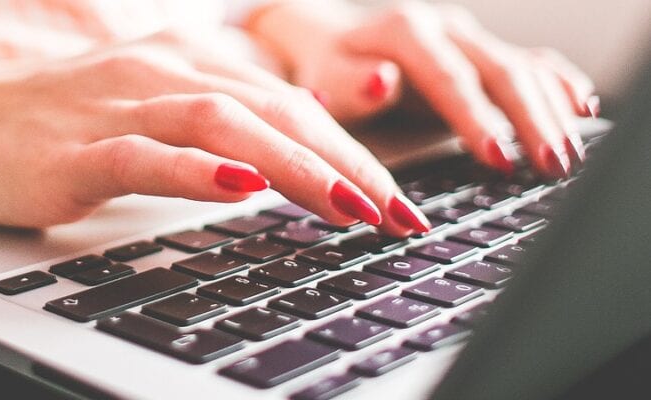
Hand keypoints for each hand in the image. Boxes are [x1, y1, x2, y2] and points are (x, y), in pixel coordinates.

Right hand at [0, 31, 430, 234]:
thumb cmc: (50, 127)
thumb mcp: (143, 116)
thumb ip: (208, 130)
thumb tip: (280, 169)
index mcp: (184, 60)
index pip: (288, 102)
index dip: (353, 150)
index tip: (399, 201)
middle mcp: (160, 69)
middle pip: (274, 107)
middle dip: (347, 163)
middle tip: (398, 215)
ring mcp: (116, 105)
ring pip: (224, 122)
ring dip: (295, 166)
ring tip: (349, 206)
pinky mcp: (75, 148)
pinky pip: (146, 154)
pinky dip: (197, 169)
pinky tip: (239, 186)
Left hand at [249, 0, 595, 178]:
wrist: (328, 39)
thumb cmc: (325, 66)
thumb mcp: (324, 76)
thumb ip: (350, 83)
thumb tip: (381, 82)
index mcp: (406, 32)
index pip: (449, 78)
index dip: (476, 118)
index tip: (497, 157)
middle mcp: (446, 29)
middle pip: (500, 72)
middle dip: (529, 121)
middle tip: (551, 165)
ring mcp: (470, 39)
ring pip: (523, 70)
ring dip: (551, 113)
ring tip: (567, 158)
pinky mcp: (483, 53)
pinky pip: (532, 63)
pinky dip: (559, 85)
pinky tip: (582, 110)